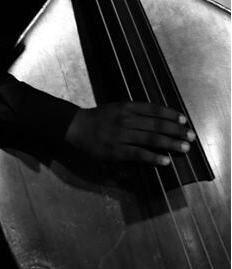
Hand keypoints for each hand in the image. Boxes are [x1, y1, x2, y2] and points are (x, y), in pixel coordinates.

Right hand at [64, 101, 194, 166]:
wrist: (77, 127)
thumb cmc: (100, 118)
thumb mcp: (118, 107)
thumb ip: (136, 111)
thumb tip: (159, 118)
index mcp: (127, 107)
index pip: (153, 110)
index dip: (170, 114)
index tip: (184, 119)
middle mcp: (126, 119)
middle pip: (156, 125)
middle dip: (176, 130)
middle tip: (191, 136)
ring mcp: (122, 135)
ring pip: (151, 139)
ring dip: (170, 143)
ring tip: (185, 148)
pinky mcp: (117, 151)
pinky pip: (138, 154)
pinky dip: (153, 157)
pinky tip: (166, 161)